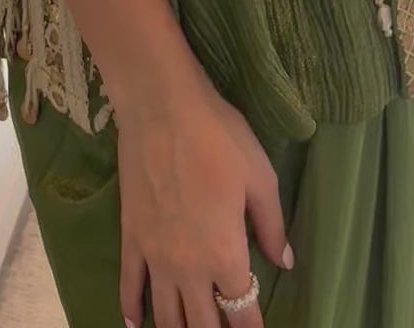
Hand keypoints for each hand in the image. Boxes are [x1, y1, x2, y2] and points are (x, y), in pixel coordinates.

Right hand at [117, 71, 291, 327]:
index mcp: (225, 255)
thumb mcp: (260, 177)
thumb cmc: (218, 138)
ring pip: (166, 316)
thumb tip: (285, 263)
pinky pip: (128, 286)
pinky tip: (135, 325)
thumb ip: (272, 225)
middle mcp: (189, 268)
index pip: (241, 312)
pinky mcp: (130, 238)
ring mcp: (155, 256)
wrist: (161, 108)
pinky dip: (131, 310)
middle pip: (201, 324)